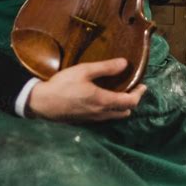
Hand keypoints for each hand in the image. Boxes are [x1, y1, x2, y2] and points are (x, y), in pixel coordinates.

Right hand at [25, 57, 146, 122]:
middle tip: (132, 88)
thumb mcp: (84, 71)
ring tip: (119, 93)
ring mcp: (93, 119)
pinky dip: (110, 109)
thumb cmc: (63, 85)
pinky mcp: (84, 121)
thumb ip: (105, 68)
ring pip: (114, 116)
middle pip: (125, 111)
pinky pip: (104, 117)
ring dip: (121, 106)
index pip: (130, 102)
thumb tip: (125, 64)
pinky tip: (102, 99)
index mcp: (104, 101)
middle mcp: (101, 113)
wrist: (42, 103)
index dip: (139, 94)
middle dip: (132, 101)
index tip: (143, 85)